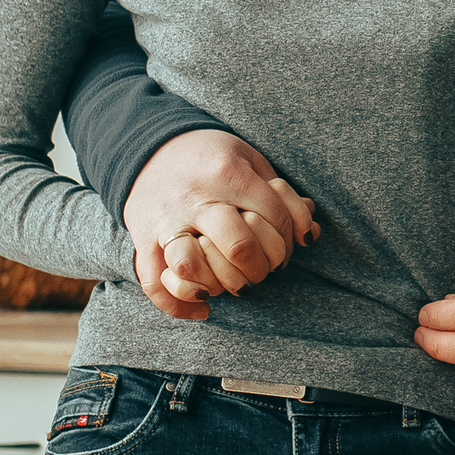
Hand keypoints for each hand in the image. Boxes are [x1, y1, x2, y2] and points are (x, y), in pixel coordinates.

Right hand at [124, 130, 317, 321]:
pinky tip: (203, 307)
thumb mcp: (250, 159)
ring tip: (234, 286)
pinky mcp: (144, 238)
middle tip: (265, 269)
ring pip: (190, 266)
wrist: (151, 146)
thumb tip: (310, 232)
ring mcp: (166, 221)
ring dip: (220, 285)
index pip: (273, 215)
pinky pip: (154, 281)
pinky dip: (179, 303)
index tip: (289, 244)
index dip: (289, 236)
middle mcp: (195, 199)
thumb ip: (281, 195)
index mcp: (227, 174)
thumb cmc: (212, 158)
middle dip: (261, 267)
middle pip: (238, 246)